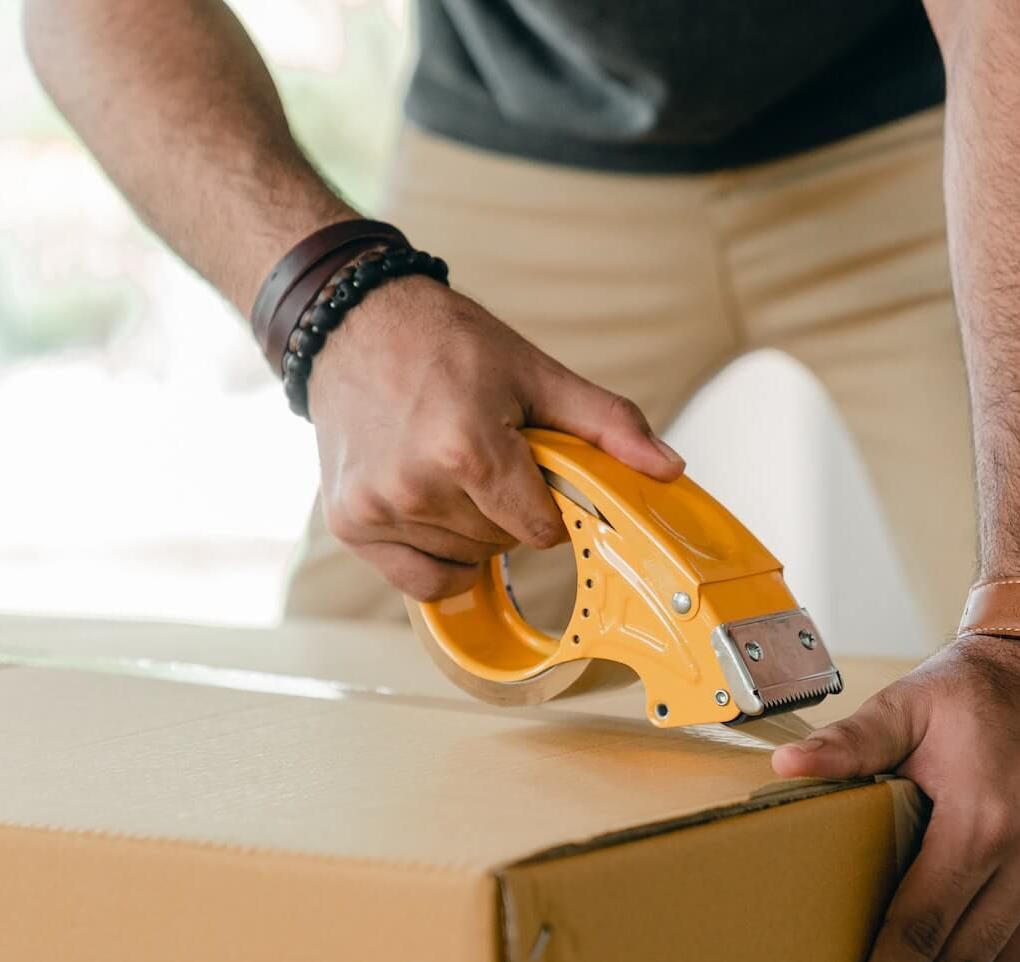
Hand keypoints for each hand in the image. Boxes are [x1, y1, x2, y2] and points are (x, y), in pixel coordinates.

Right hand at [308, 276, 684, 599]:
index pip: (541, 530)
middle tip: (485, 456)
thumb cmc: (446, 343)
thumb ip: (608, 426)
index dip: (548, 507)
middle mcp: (416, 486)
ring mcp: (377, 509)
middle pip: (503, 546)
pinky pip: (421, 581)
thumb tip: (668, 469)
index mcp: (467, 448)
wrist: (352, 323)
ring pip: (465, 561)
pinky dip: (438, 559)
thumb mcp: (537, 374)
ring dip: (471, 529)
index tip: (532, 472)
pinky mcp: (351, 523)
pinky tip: (432, 511)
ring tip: (449, 468)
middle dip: (509, 511)